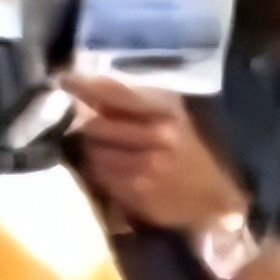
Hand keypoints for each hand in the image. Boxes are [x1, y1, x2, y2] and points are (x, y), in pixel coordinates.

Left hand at [63, 74, 245, 231]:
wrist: (216, 199)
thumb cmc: (190, 151)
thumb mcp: (172, 116)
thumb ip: (134, 103)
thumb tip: (87, 88)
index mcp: (168, 109)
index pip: (116, 92)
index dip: (85, 85)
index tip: (64, 80)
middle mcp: (159, 135)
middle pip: (96, 124)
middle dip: (82, 123)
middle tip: (78, 121)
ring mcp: (147, 165)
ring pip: (93, 152)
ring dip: (88, 149)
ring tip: (98, 148)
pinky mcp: (138, 192)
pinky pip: (100, 176)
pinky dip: (97, 171)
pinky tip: (108, 169)